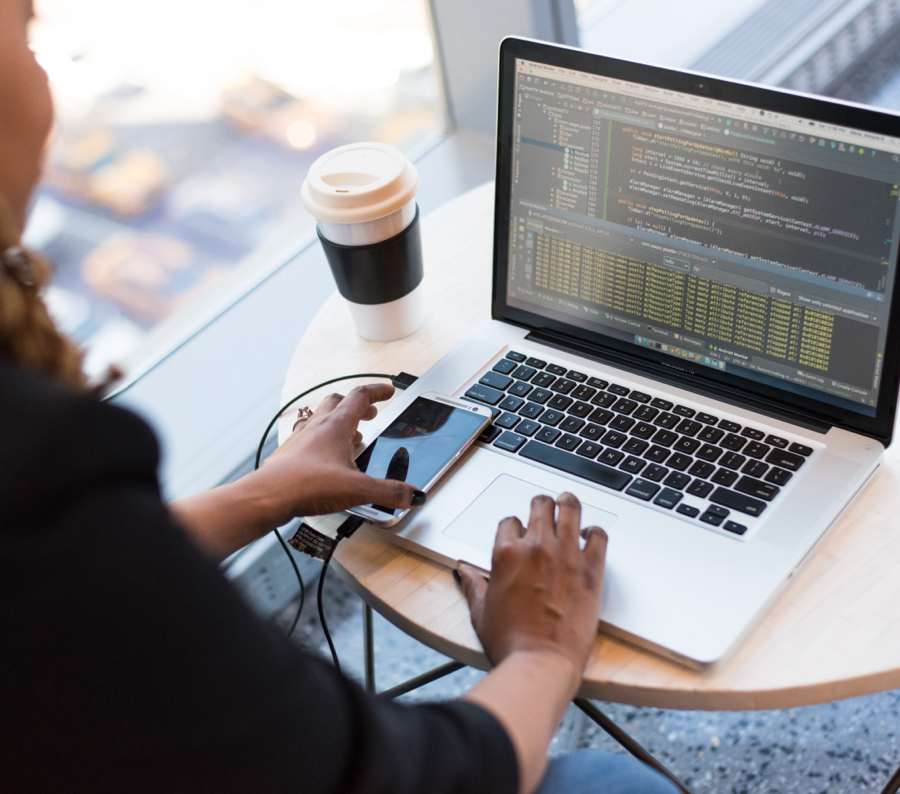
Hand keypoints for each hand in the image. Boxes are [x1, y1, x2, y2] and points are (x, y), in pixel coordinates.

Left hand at [248, 383, 423, 523]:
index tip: (388, 391)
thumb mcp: (358, 489)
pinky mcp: (290, 454)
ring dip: (338, 421)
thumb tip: (412, 495)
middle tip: (370, 413)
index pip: (360, 396)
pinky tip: (326, 458)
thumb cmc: (306, 484)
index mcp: (336, 425)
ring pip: (321, 417)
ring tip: (351, 436)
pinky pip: (308, 437)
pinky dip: (322, 440)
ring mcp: (301, 439)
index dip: (378, 391)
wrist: (268, 496)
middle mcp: (317, 427)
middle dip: (357, 405)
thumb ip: (389, 492)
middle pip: (338, 401)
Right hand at [459, 493, 606, 677]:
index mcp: (506, 553)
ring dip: (568, 504)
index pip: (510, 521)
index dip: (514, 527)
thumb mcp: (480, 611)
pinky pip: (598, 535)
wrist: (541, 663)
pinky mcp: (591, 570)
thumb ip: (472, 584)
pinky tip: (590, 535)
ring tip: (568, 504)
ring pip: (570, 508)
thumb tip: (462, 571)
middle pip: (540, 505)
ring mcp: (566, 555)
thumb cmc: (510, 641)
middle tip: (545, 510)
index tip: (519, 535)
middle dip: (541, 506)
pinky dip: (595, 532)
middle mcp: (536, 547)